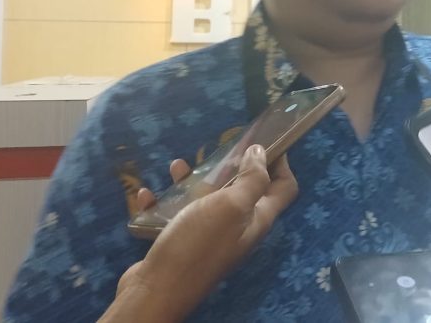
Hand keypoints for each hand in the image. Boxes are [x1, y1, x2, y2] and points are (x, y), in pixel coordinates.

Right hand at [109, 145, 297, 322]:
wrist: (157, 290)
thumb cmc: (198, 243)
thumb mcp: (232, 205)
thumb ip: (252, 179)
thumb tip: (261, 153)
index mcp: (257, 219)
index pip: (284, 188)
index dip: (281, 163)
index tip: (264, 140)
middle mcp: (238, 228)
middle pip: (245, 190)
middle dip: (233, 167)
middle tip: (219, 149)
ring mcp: (210, 237)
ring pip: (207, 199)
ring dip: (194, 181)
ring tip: (178, 166)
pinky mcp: (183, 243)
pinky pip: (176, 215)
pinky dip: (164, 202)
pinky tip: (146, 195)